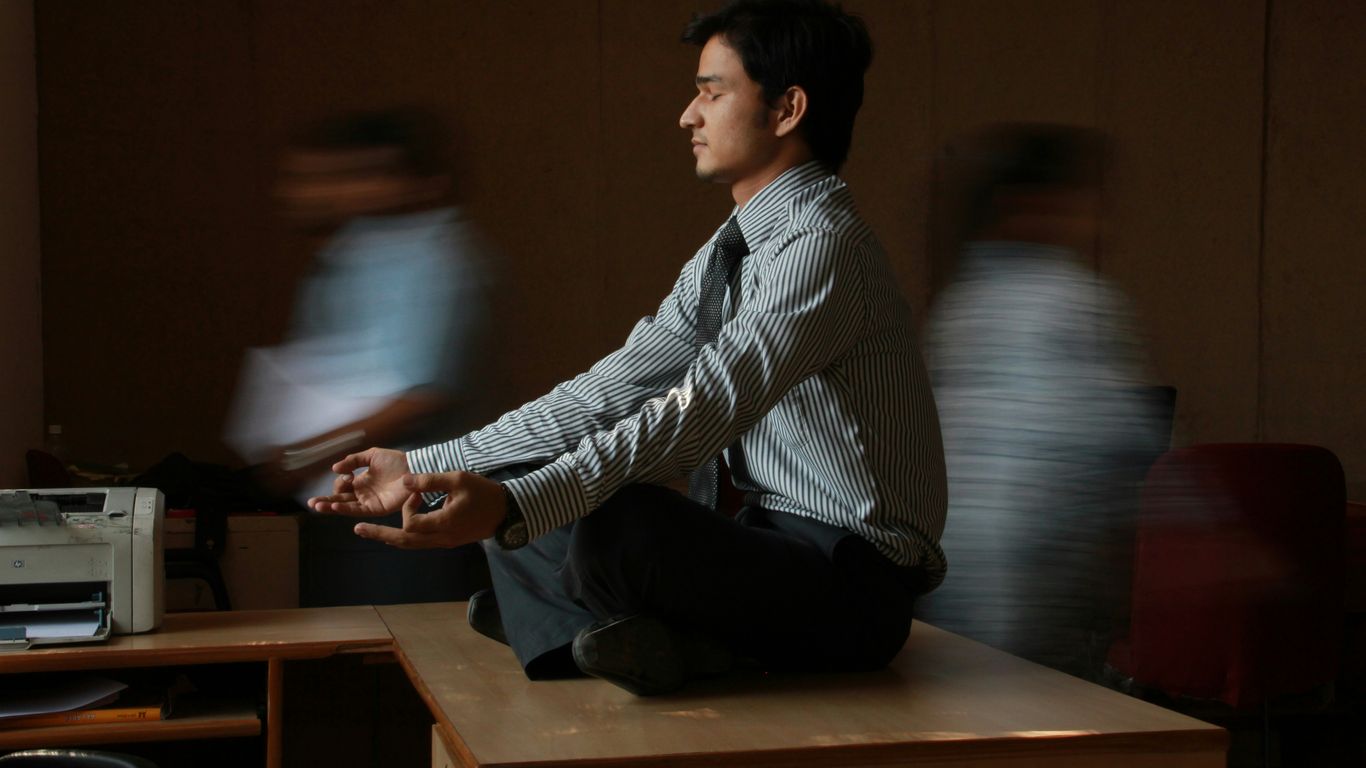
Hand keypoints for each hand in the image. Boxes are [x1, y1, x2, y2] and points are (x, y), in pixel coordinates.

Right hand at [307, 447, 411, 516]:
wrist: (414, 468)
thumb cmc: (396, 461)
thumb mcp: (371, 456)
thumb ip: (353, 461)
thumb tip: (334, 468)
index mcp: (361, 481)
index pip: (342, 486)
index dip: (340, 482)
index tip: (346, 475)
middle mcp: (363, 493)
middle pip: (340, 499)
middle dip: (325, 501)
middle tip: (311, 502)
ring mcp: (369, 501)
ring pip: (345, 506)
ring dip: (330, 507)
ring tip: (317, 507)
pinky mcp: (376, 508)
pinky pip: (358, 510)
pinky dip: (345, 509)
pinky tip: (335, 506)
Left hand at [353, 471, 507, 548]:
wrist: (506, 512)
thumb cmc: (483, 493)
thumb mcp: (458, 479)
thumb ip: (430, 481)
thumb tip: (404, 481)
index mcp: (443, 523)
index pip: (412, 523)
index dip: (407, 506)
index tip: (416, 491)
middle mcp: (441, 537)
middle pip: (404, 542)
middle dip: (380, 535)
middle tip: (357, 529)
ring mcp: (445, 542)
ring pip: (412, 545)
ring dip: (391, 537)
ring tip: (370, 532)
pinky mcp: (448, 541)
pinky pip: (421, 543)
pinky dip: (406, 536)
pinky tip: (396, 531)